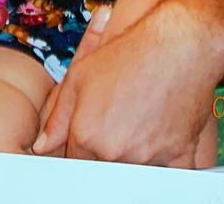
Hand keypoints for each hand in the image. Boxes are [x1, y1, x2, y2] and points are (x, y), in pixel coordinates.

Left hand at [32, 0, 223, 165]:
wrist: (178, 46)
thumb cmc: (127, 55)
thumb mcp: (79, 77)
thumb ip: (58, 118)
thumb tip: (43, 146)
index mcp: (87, 135)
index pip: (76, 160)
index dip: (80, 148)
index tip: (88, 139)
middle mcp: (115, 152)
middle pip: (104, 167)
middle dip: (104, 153)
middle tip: (115, 125)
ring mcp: (149, 157)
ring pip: (134, 171)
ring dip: (133, 158)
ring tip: (138, 125)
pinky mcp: (180, 157)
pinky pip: (171, 177)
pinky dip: (165, 166)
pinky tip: (162, 144)